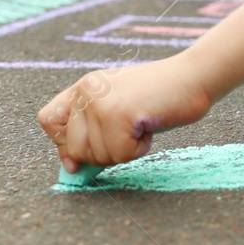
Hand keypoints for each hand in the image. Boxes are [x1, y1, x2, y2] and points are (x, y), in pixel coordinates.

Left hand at [38, 58, 211, 170]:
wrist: (195, 76)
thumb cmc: (160, 97)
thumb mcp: (117, 109)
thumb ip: (90, 133)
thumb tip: (69, 168)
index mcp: (84, 86)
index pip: (48, 120)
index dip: (63, 142)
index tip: (88, 148)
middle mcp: (86, 90)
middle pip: (74, 149)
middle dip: (104, 152)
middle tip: (129, 131)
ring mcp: (100, 101)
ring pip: (97, 156)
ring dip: (124, 151)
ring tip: (141, 124)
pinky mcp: (118, 113)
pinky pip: (120, 155)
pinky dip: (139, 150)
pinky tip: (149, 126)